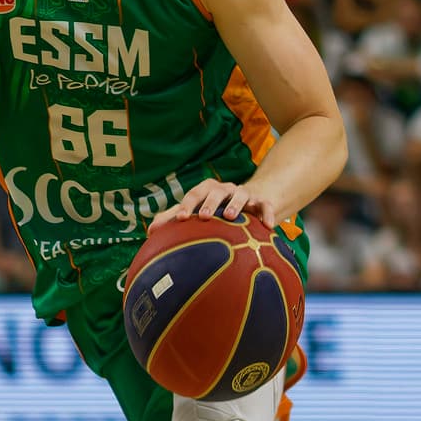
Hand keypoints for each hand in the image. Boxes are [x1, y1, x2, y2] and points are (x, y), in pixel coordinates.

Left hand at [149, 178, 286, 231]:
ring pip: (241, 194)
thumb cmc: (216, 209)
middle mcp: (225, 190)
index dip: (187, 205)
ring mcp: (245, 194)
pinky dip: (268, 214)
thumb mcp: (196, 211)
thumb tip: (150, 231)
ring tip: (231, 217)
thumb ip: (174, 218)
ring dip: (236, 204)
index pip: (194, 194)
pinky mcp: (262, 202)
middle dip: (210, 202)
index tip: (181, 218)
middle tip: (204, 216)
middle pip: (216, 191)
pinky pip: (266, 206)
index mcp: (207, 190)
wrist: (249, 202)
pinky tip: (269, 227)